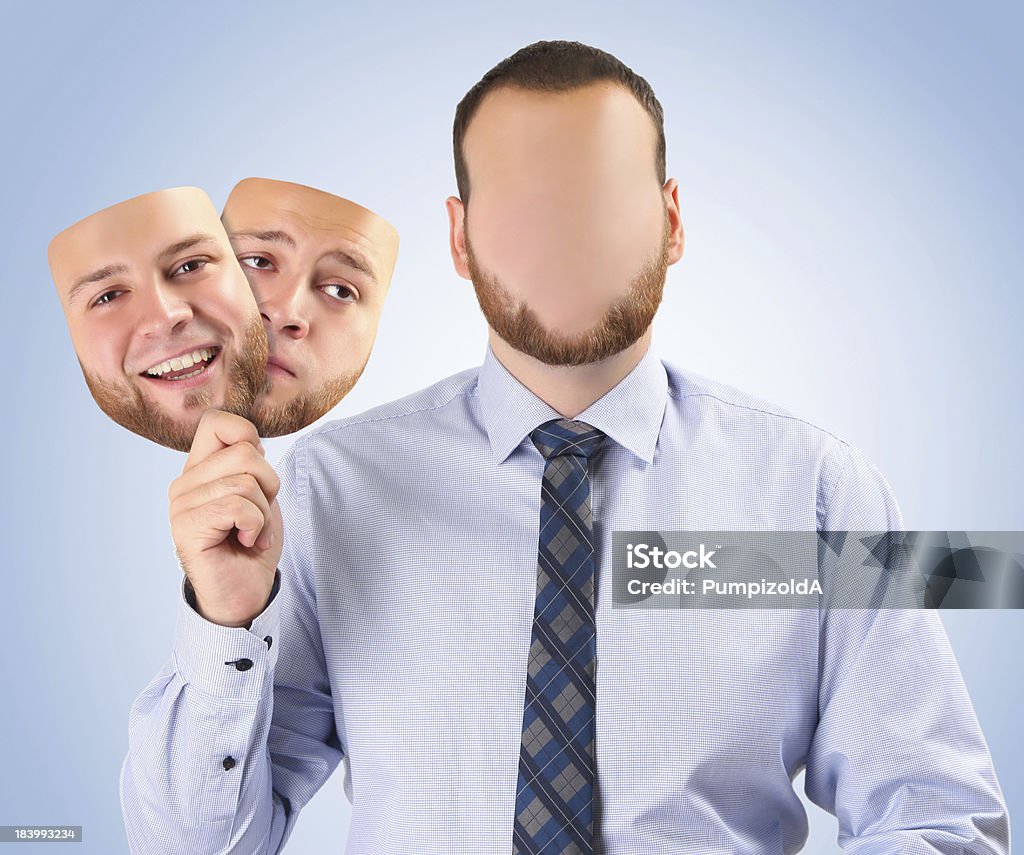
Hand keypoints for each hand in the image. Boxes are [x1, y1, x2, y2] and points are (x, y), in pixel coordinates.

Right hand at [169, 410, 282, 627]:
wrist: (246, 590)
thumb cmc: (253, 542)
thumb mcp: (259, 494)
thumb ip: (250, 464)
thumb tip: (252, 440)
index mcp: (201, 468)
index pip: (217, 421)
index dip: (249, 437)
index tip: (258, 475)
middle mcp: (185, 482)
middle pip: (246, 452)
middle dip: (269, 484)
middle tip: (260, 515)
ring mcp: (181, 504)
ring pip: (245, 481)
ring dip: (263, 512)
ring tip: (252, 532)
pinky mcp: (186, 526)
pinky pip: (237, 506)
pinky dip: (256, 525)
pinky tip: (246, 541)